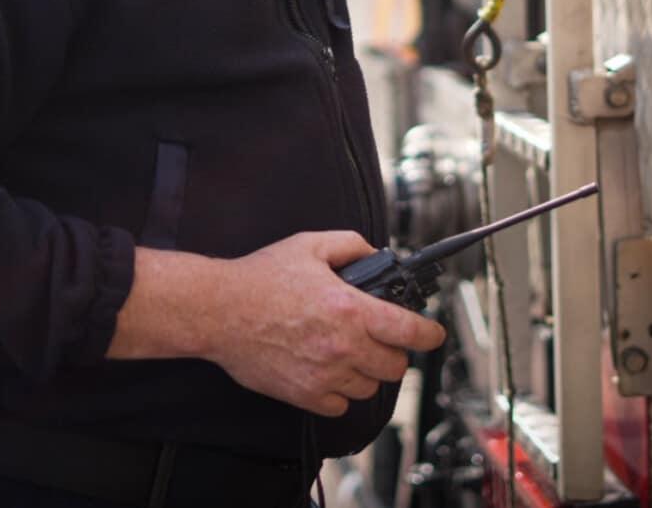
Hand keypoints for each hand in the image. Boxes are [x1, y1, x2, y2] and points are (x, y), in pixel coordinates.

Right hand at [203, 231, 446, 417]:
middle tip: (381, 341)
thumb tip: (373, 253)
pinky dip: (340, 393)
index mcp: (351, 309)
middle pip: (395, 367)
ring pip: (369, 389)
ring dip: (366, 373)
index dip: (430, 334)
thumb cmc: (259, 280)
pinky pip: (340, 406)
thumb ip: (350, 244)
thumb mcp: (310, 245)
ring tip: (350, 355)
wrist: (219, 310)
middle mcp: (343, 346)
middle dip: (393, 353)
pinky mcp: (304, 394)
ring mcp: (324, 374)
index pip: (410, 332)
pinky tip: (329, 373)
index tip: (432, 334)